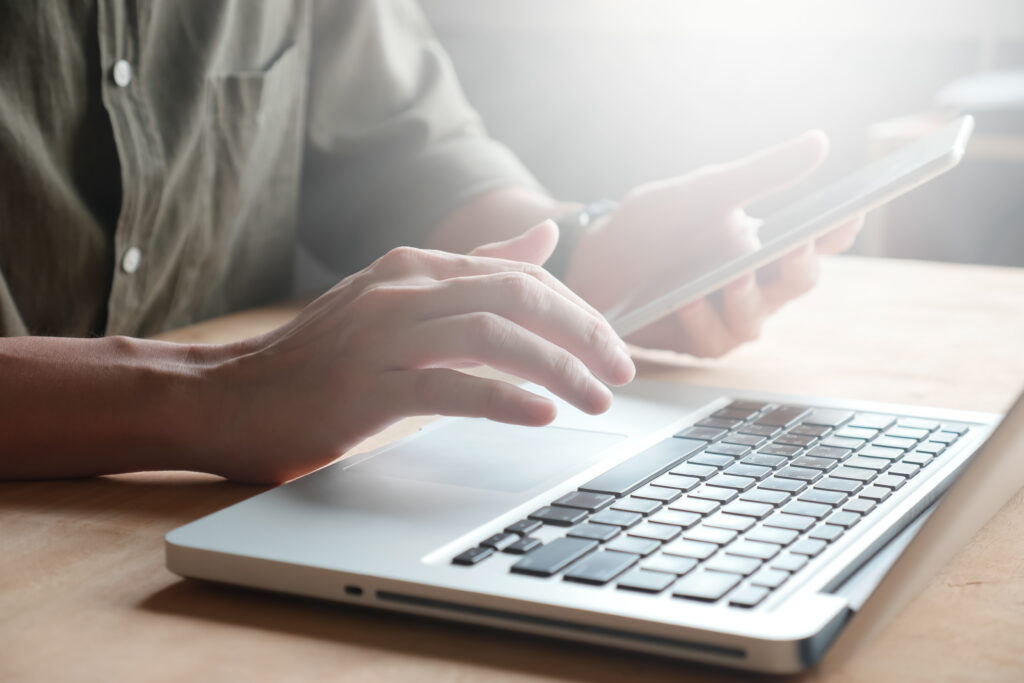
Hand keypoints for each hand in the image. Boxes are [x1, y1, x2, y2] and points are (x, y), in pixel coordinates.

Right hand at [201, 221, 633, 482]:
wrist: (230, 398)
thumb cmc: (320, 360)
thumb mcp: (400, 303)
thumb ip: (474, 270)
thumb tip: (544, 236)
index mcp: (415, 268)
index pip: (520, 276)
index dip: (578, 310)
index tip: (612, 347)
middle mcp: (402, 290)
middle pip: (518, 297)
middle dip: (583, 334)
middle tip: (622, 372)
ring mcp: (381, 337)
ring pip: (493, 337)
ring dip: (557, 369)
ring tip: (595, 400)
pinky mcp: (365, 388)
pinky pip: (450, 387)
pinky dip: (504, 399)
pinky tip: (541, 414)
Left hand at [564, 131, 862, 356]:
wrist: (595, 260)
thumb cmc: (655, 225)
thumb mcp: (705, 191)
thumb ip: (760, 173)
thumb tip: (819, 143)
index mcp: (768, 241)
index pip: (821, 237)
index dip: (841, 227)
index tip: (851, 211)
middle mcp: (759, 282)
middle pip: (800, 281)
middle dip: (800, 265)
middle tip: (797, 245)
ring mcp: (731, 315)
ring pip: (757, 318)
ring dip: (746, 296)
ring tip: (736, 273)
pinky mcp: (700, 341)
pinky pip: (713, 337)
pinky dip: (700, 316)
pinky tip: (687, 298)